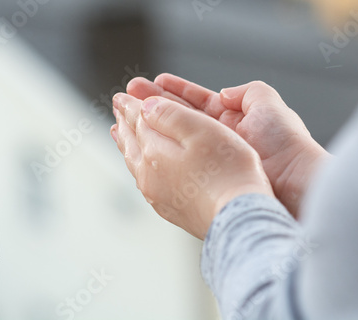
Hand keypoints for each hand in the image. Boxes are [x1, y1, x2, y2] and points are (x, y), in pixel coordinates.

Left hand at [110, 94, 273, 238]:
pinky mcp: (171, 210)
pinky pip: (145, 181)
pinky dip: (138, 165)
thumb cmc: (228, 172)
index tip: (122, 95)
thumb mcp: (201, 130)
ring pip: (135, 162)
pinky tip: (142, 167)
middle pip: (132, 141)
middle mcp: (149, 174)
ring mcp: (158, 195)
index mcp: (155, 151)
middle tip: (117, 108)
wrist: (239, 217)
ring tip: (120, 133)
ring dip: (127, 144)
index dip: (131, 104)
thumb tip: (145, 107)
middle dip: (125, 122)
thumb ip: (169, 114)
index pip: (138, 120)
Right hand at [126, 74, 329, 217]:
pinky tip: (140, 146)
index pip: (196, 102)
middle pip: (180, 118)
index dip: (175, 91)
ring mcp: (211, 160)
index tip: (153, 82)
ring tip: (125, 114)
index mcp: (232, 119)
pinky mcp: (204, 180)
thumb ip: (245, 92)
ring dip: (149, 127)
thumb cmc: (284, 141)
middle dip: (153, 105)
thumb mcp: (266, 102)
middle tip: (127, 94)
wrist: (294, 182)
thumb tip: (222, 94)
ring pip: (174, 140)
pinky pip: (176, 164)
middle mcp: (219, 139)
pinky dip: (158, 154)